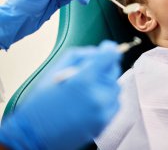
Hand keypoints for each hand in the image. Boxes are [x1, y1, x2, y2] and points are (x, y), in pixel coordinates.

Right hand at [0, 41, 120, 149]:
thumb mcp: (55, 70)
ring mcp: (103, 110)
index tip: (106, 49)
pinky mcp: (105, 121)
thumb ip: (80, 56)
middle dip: (103, 67)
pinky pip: (115, 102)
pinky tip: (90, 102)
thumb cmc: (42, 101)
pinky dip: (107, 99)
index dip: (109, 49)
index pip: (111, 55)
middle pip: (114, 69)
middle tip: (88, 73)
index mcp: (84, 79)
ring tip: (85, 91)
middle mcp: (98, 94)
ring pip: (115, 86)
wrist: (35, 135)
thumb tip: (100, 50)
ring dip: (104, 84)